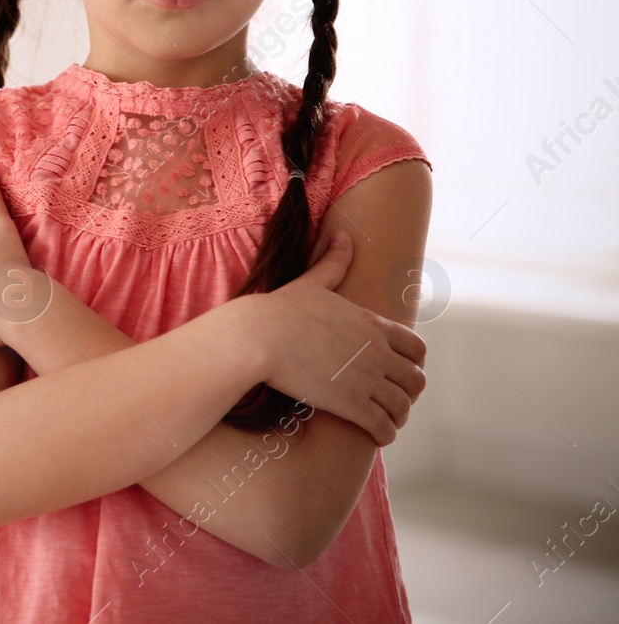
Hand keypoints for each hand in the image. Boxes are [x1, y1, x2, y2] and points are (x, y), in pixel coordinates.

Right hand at [245, 231, 427, 445]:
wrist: (256, 338)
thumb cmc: (278, 311)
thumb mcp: (311, 283)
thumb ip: (333, 262)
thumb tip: (344, 235)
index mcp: (371, 324)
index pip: (416, 348)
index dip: (413, 363)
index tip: (400, 372)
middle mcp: (377, 351)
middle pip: (415, 380)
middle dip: (408, 393)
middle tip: (394, 401)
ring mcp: (367, 378)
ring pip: (402, 406)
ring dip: (398, 416)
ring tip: (386, 422)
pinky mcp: (352, 403)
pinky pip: (384, 426)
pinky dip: (386, 434)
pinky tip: (376, 435)